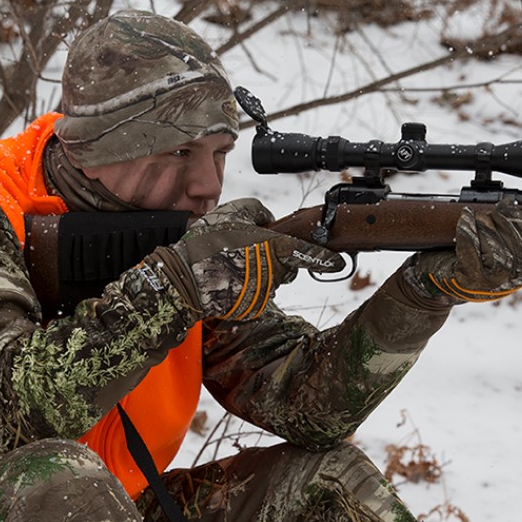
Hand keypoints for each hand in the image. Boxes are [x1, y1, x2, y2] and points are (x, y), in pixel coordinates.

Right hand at [148, 198, 344, 319]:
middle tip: (249, 251)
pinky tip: (227, 280)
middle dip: (274, 259)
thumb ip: (259, 212)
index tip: (337, 262)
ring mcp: (263, 294)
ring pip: (270, 282)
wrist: (184, 279)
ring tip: (231, 264)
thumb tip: (269, 220)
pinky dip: (245, 288)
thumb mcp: (233, 211)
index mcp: (274, 248)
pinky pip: (255, 296)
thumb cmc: (207, 244)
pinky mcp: (251, 309)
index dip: (325, 258)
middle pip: (286, 267)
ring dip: (257, 273)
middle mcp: (274, 274)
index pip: (309, 253)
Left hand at [407, 197, 521, 302]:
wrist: (428, 281)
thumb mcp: (492, 248)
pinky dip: (468, 231)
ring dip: (490, 227)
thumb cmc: (462, 260)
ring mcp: (486, 285)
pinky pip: (471, 252)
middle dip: (513, 225)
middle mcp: (507, 283)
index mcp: (520, 274)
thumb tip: (519, 208)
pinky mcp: (465, 280)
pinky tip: (465, 218)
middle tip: (503, 207)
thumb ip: (510, 235)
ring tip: (481, 216)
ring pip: (499, 254)